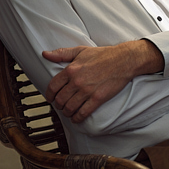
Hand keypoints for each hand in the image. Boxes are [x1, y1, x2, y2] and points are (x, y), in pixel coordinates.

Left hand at [42, 40, 163, 122]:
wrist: (123, 60)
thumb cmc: (103, 55)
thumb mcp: (80, 50)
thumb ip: (62, 53)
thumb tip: (45, 54)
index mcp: (71, 70)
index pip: (53, 87)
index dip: (49, 95)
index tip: (50, 98)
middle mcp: (77, 81)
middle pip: (60, 100)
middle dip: (58, 105)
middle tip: (60, 105)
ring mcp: (87, 91)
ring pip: (70, 108)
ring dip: (67, 112)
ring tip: (68, 111)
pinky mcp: (98, 98)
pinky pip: (83, 113)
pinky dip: (77, 118)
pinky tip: (76, 118)